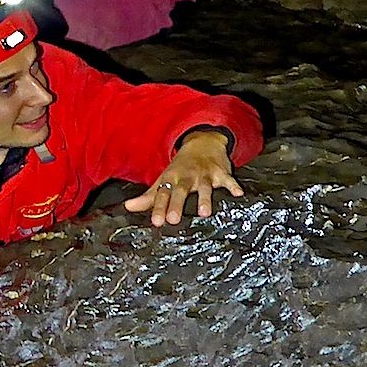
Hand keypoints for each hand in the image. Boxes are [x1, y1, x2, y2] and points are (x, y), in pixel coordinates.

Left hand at [123, 131, 243, 226]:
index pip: (162, 194)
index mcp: (171, 179)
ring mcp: (204, 174)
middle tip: (173, 220)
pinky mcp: (221, 172)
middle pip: (181, 191)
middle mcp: (186, 176)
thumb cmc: (181, 168)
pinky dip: (233, 185)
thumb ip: (149, 196)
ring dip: (204, 198)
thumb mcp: (164, 179)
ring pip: (205, 186)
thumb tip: (128, 207)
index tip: (156, 222)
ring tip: (205, 213)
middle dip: (177, 204)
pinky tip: (238, 194)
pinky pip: (228, 179)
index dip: (158, 208)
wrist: (202, 143)